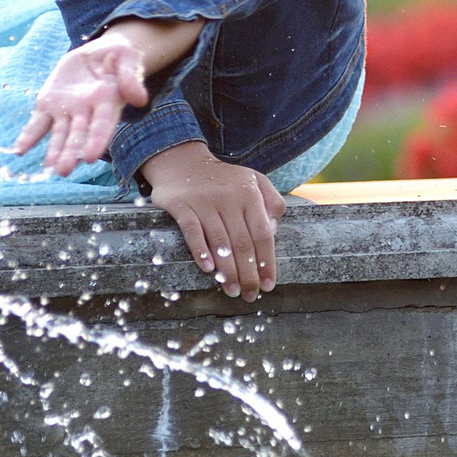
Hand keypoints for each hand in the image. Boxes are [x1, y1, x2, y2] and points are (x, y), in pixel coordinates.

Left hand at [13, 38, 151, 175]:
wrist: (96, 54)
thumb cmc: (118, 57)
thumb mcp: (128, 59)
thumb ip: (131, 77)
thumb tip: (140, 100)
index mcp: (108, 103)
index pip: (102, 124)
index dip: (96, 140)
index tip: (90, 156)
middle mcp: (87, 112)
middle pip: (78, 134)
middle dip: (71, 152)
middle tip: (64, 170)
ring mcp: (67, 110)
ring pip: (59, 133)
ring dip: (54, 151)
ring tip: (49, 168)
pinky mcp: (49, 104)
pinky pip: (37, 123)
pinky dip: (29, 136)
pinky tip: (20, 150)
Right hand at [142, 141, 285, 297]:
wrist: (183, 161)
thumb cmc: (224, 178)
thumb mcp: (255, 180)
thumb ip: (272, 202)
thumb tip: (274, 231)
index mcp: (250, 194)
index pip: (262, 234)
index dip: (267, 262)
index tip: (268, 285)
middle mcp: (229, 198)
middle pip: (242, 243)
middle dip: (248, 273)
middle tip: (249, 295)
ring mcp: (204, 202)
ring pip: (219, 242)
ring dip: (227, 270)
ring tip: (232, 291)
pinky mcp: (181, 205)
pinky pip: (192, 231)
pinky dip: (200, 251)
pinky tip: (208, 269)